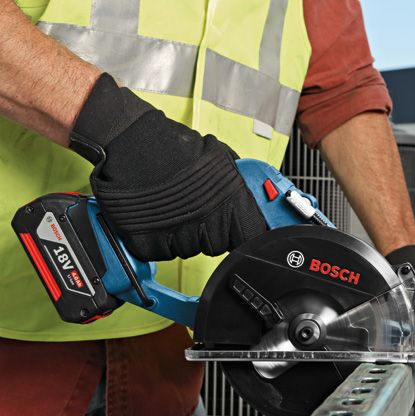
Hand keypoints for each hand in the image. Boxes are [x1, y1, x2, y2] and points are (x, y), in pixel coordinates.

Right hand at [70, 73, 265, 260]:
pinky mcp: (147, 240)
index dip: (242, 234)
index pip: (248, 235)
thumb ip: (240, 186)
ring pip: (187, 251)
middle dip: (208, 233)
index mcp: (229, 200)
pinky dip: (157, 241)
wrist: (133, 139)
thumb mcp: (221, 159)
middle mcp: (205, 219)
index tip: (236, 231)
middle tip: (195, 213)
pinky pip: (160, 253)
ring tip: (173, 210)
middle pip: (216, 246)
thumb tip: (256, 204)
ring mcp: (176, 232)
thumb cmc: (176, 146)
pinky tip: (156, 219)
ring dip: (182, 236)